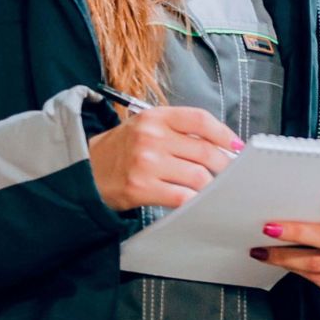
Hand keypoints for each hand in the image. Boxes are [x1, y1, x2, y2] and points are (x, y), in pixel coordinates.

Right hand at [87, 106, 241, 210]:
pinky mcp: (141, 187)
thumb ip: (177, 132)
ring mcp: (146, 162)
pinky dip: (193, 201)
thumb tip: (219, 145)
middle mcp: (152, 136)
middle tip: (229, 174)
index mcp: (155, 117)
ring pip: (197, 176)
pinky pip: (181, 196)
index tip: (236, 146)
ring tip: (212, 189)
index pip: (200, 120)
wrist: (83, 170)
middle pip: (204, 151)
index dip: (224, 133)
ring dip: (210, 186)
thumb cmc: (120, 151)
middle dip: (223, 165)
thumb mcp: (145, 128)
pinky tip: (195, 203)